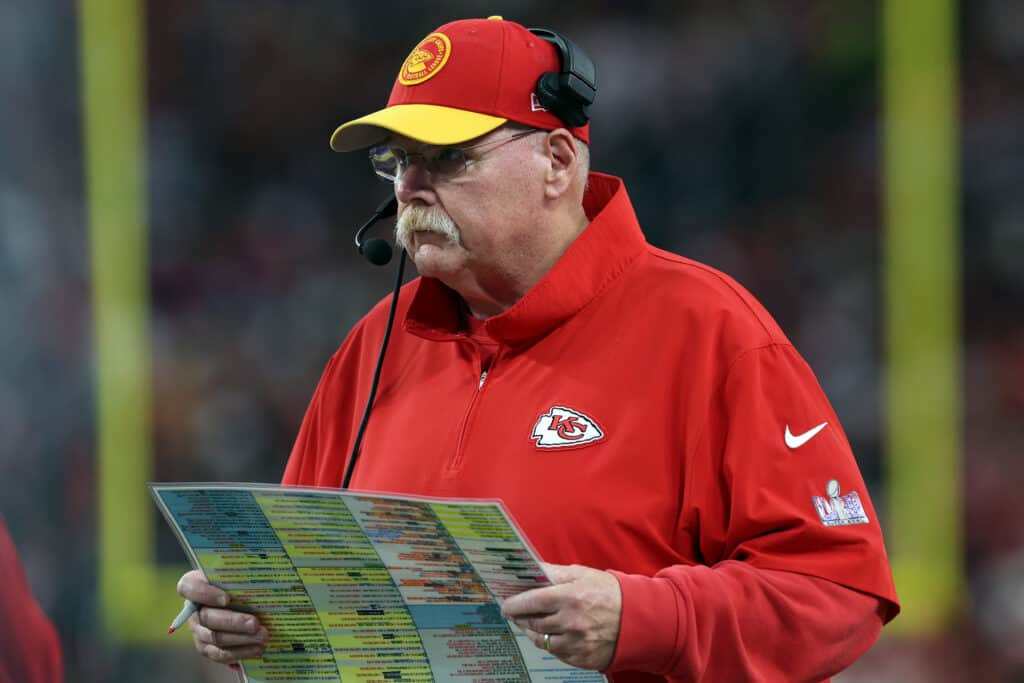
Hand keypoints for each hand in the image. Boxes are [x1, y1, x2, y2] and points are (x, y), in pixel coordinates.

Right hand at [176, 570, 267, 664]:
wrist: (240, 602)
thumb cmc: (238, 583)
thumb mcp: (238, 573)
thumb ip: (242, 573)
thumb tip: (263, 574)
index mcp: (195, 585)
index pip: (189, 586)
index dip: (205, 593)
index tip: (227, 598)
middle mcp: (193, 609)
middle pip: (207, 617)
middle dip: (233, 622)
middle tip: (255, 623)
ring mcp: (198, 630)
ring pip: (215, 638)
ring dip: (240, 639)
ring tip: (262, 636)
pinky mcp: (206, 648)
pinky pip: (220, 653)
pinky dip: (240, 652)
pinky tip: (257, 649)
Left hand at [501, 563, 621, 670]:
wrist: (639, 619)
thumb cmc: (610, 593)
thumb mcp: (584, 575)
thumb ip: (555, 573)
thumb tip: (533, 568)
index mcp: (570, 598)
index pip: (531, 602)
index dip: (514, 604)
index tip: (505, 604)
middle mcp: (571, 622)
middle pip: (533, 623)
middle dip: (521, 617)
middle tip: (515, 613)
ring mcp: (577, 643)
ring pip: (542, 641)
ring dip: (533, 632)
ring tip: (532, 624)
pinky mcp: (582, 659)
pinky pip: (557, 653)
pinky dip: (552, 644)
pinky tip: (553, 634)